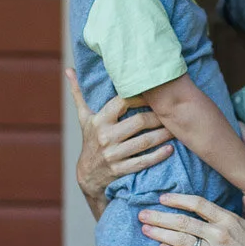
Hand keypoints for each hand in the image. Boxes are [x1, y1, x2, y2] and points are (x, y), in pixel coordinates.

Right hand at [67, 69, 174, 205]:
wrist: (87, 176)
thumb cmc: (90, 140)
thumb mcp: (84, 118)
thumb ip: (79, 93)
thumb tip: (68, 70)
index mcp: (99, 120)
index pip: (123, 101)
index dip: (141, 96)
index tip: (155, 94)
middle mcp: (105, 136)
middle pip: (139, 121)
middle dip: (157, 117)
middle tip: (171, 113)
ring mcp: (113, 154)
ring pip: (144, 141)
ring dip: (163, 135)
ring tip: (176, 129)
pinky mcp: (120, 170)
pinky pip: (143, 161)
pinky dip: (158, 155)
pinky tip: (170, 149)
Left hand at [140, 193, 244, 245]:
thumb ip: (224, 218)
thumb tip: (204, 211)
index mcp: (228, 219)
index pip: (198, 204)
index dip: (178, 200)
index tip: (162, 198)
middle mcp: (220, 233)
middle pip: (184, 222)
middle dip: (160, 217)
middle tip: (143, 214)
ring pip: (182, 240)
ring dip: (161, 233)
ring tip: (146, 229)